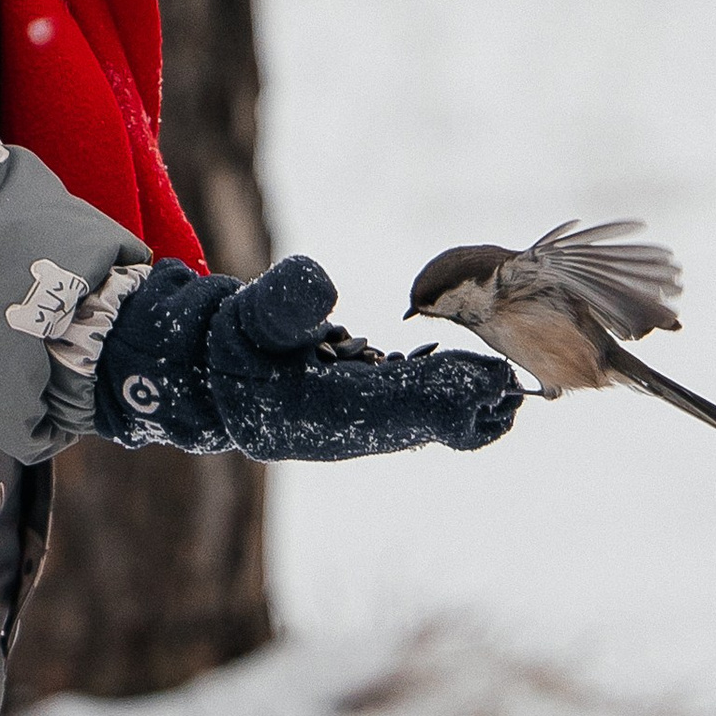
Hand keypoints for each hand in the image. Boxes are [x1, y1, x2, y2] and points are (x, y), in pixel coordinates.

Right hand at [93, 254, 524, 462]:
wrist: (197, 380)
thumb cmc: (220, 345)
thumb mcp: (240, 315)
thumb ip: (280, 301)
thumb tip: (323, 283)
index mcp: (312, 414)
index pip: (392, 407)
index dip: (445, 395)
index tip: (489, 380)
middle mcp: (339, 432)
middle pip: (418, 423)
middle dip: (469, 406)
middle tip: (517, 384)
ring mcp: (349, 430)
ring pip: (420, 424)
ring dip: (465, 408)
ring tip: (510, 386)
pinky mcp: (356, 418)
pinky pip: (411, 415)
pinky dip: (445, 401)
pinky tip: (474, 379)